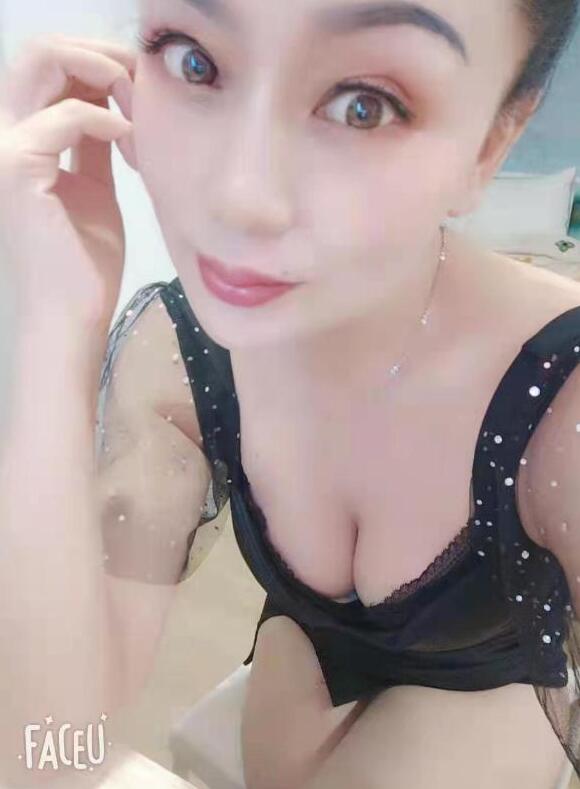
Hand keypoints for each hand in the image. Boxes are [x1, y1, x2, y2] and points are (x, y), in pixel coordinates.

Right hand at [0, 33, 136, 338]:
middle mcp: (3, 134)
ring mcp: (2, 148)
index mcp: (20, 139)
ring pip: (42, 61)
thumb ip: (94, 146)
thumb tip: (114, 110)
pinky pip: (65, 117)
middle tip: (144, 81)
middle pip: (41, 51)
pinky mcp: (15, 168)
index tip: (144, 90)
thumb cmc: (83, 265)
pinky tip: (133, 142)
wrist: (71, 314)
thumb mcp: (94, 190)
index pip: (51, 70)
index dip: (99, 66)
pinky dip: (107, 120)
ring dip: (101, 70)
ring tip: (141, 104)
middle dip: (101, 54)